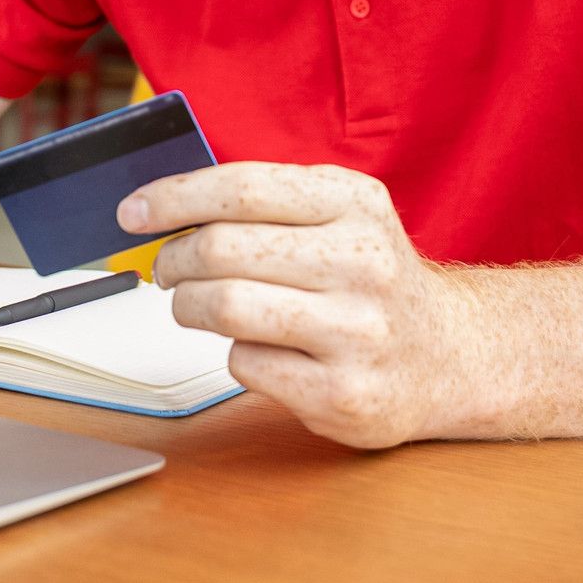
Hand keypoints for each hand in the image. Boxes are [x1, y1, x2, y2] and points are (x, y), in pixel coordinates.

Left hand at [123, 163, 464, 448]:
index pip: (241, 188)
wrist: (449, 356)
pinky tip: (261, 348)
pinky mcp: (344, 393)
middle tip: (166, 269)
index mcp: (356, 203)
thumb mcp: (339, 215)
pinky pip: (246, 364)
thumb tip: (162, 204)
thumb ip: (265, 203)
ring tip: (195, 306)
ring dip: (189, 307)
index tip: (133, 212)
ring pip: (226, 307)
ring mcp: (358, 332)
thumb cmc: (372, 280)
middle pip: (222, 249)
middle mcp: (364, 262)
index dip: (173, 198)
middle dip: (174, 260)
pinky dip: (236, 354)